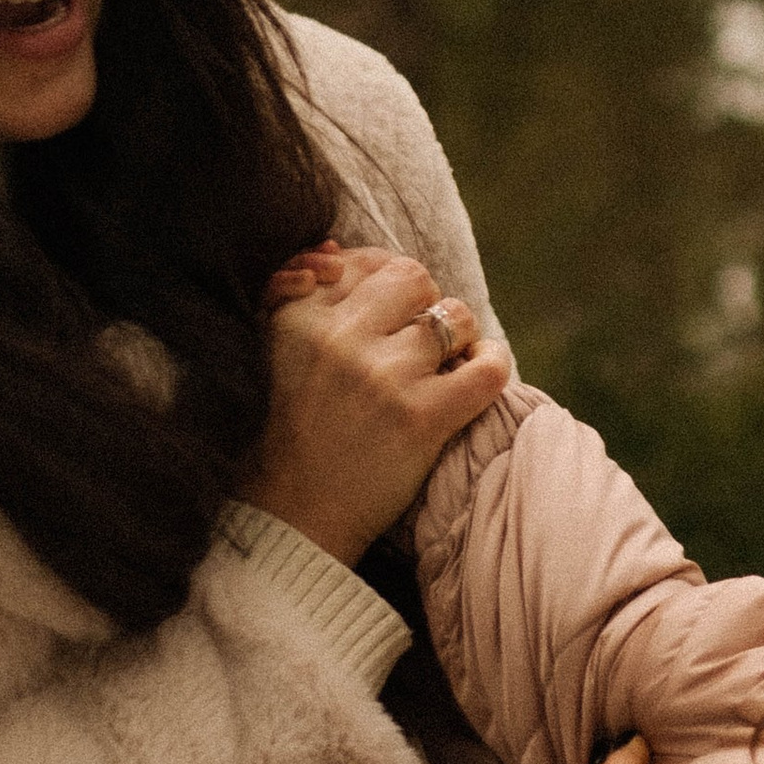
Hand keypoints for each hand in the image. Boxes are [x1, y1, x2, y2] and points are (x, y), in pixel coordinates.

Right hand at [243, 244, 511, 568]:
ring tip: (442, 364)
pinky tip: (477, 372)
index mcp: (299, 316)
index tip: (388, 312)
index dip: (385, 282)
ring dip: (458, 336)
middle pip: (414, 278)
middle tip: (417, 338)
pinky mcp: (422, 418)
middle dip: (424, 303)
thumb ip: (293, 291)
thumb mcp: (270, 349)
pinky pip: (486, 367)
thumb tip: (335, 249)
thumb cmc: (285, 430)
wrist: (292, 514)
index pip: (366, 263)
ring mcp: (384, 378)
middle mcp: (340, 339)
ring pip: (455, 317)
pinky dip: (493, 363)